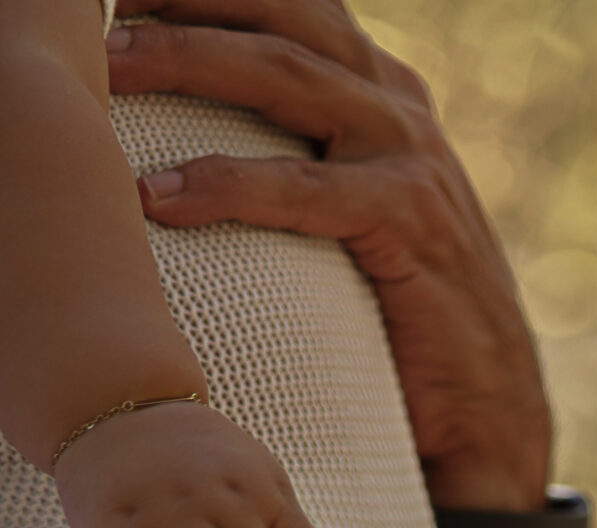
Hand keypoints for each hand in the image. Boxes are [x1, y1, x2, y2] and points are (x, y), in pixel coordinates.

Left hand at [107, 0, 551, 511]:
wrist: (494, 414)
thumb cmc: (409, 327)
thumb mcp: (353, 221)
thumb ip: (303, 167)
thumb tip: (200, 148)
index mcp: (382, 90)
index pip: (288, 7)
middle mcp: (399, 105)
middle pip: (281, 16)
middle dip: (187, 2)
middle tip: (99, 12)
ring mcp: (412, 157)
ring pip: (286, 76)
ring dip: (190, 61)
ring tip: (112, 73)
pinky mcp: (413, 222)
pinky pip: (307, 188)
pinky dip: (228, 186)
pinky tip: (162, 196)